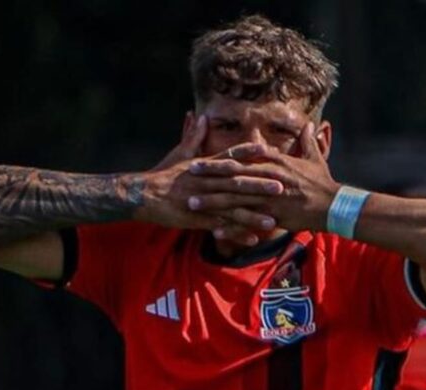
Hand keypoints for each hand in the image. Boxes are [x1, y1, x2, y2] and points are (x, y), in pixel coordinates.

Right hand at [134, 113, 283, 240]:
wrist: (143, 194)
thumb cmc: (163, 174)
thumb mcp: (179, 153)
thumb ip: (194, 136)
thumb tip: (200, 114)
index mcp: (205, 166)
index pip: (230, 156)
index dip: (249, 153)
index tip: (268, 149)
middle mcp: (206, 182)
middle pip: (236, 184)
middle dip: (260, 186)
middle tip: (282, 187)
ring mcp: (203, 201)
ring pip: (231, 208)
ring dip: (253, 215)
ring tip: (273, 221)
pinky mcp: (196, 218)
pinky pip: (219, 227)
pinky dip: (236, 233)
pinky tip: (252, 239)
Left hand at [186, 122, 340, 232]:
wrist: (335, 206)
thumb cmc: (324, 183)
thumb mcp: (315, 159)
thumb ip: (308, 141)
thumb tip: (309, 124)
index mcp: (276, 162)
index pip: (243, 157)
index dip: (221, 158)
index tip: (202, 158)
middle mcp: (270, 177)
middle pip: (234, 174)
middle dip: (210, 175)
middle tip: (189, 174)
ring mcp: (271, 197)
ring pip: (236, 198)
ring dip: (212, 200)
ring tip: (192, 202)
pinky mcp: (274, 216)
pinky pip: (248, 221)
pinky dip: (230, 225)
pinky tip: (214, 229)